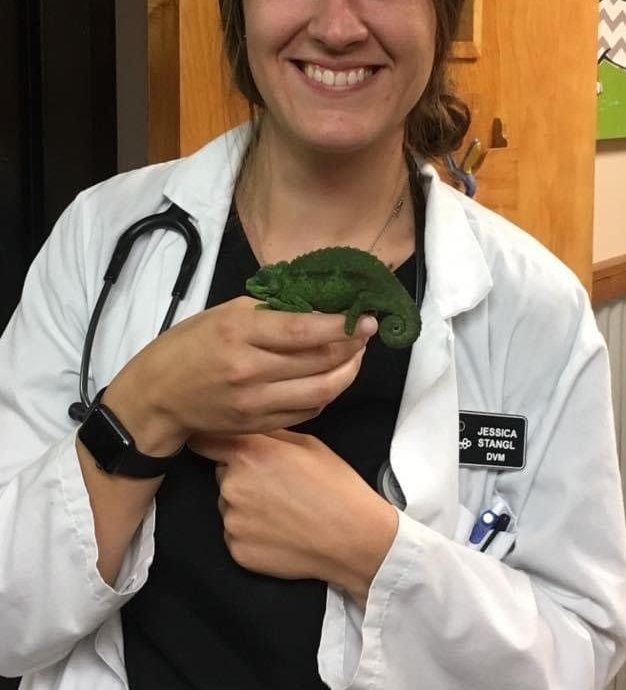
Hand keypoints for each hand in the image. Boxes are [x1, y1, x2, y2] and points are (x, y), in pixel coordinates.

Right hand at [103, 297, 377, 454]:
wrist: (157, 398)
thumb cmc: (189, 346)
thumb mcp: (225, 313)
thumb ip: (270, 312)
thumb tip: (318, 305)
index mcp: (240, 332)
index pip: (303, 330)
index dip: (341, 326)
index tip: (366, 317)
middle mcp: (250, 369)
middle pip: (319, 361)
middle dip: (352, 347)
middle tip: (365, 333)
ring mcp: (255, 402)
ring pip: (321, 390)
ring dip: (347, 372)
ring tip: (355, 355)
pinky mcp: (259, 424)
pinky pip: (308, 410)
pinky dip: (327, 393)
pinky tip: (332, 377)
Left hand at [190, 429, 398, 606]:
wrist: (352, 537)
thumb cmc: (334, 485)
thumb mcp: (306, 444)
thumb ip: (269, 434)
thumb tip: (249, 427)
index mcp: (249, 453)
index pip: (205, 440)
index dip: (211, 440)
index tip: (217, 444)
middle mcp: (232, 485)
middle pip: (222, 473)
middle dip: (240, 475)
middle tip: (275, 484)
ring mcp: (232, 521)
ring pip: (228, 505)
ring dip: (245, 505)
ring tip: (282, 510)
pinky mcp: (237, 550)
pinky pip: (235, 534)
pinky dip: (251, 532)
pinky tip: (279, 531)